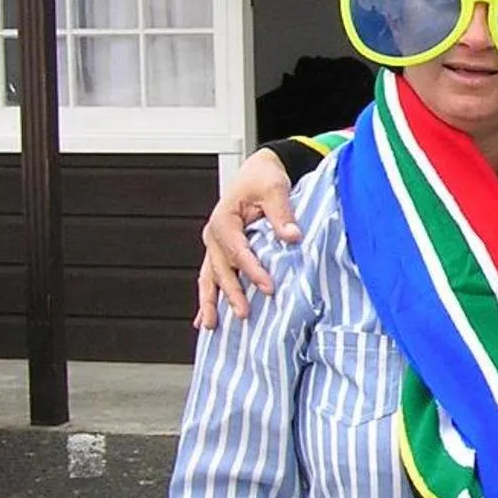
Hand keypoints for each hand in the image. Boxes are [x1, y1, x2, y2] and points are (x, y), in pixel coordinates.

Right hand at [197, 149, 295, 327]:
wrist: (258, 171)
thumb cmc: (263, 177)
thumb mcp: (275, 188)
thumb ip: (282, 213)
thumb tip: (292, 236)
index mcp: (224, 219)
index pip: (238, 251)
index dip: (253, 271)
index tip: (269, 288)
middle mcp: (214, 235)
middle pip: (221, 269)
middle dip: (231, 293)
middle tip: (244, 314)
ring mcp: (215, 246)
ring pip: (210, 278)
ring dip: (210, 302)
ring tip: (211, 326)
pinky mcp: (221, 252)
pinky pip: (212, 277)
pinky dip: (208, 298)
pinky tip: (205, 320)